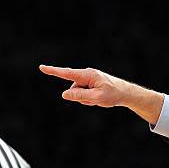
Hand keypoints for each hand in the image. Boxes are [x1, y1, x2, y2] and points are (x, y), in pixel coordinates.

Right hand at [39, 65, 163, 123]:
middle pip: (74, 89)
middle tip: (98, 98)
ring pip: (78, 93)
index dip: (54, 71)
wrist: (126, 93)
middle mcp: (87, 75)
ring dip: (87, 99)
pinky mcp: (90, 84)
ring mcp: (88, 80)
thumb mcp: (97, 98)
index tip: (42, 67)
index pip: (67, 73)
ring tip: (100, 98)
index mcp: (88, 75)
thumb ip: (80, 96)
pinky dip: (90, 99)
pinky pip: (84, 94)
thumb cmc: (114, 94)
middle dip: (82, 98)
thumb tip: (64, 94)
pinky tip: (100, 98)